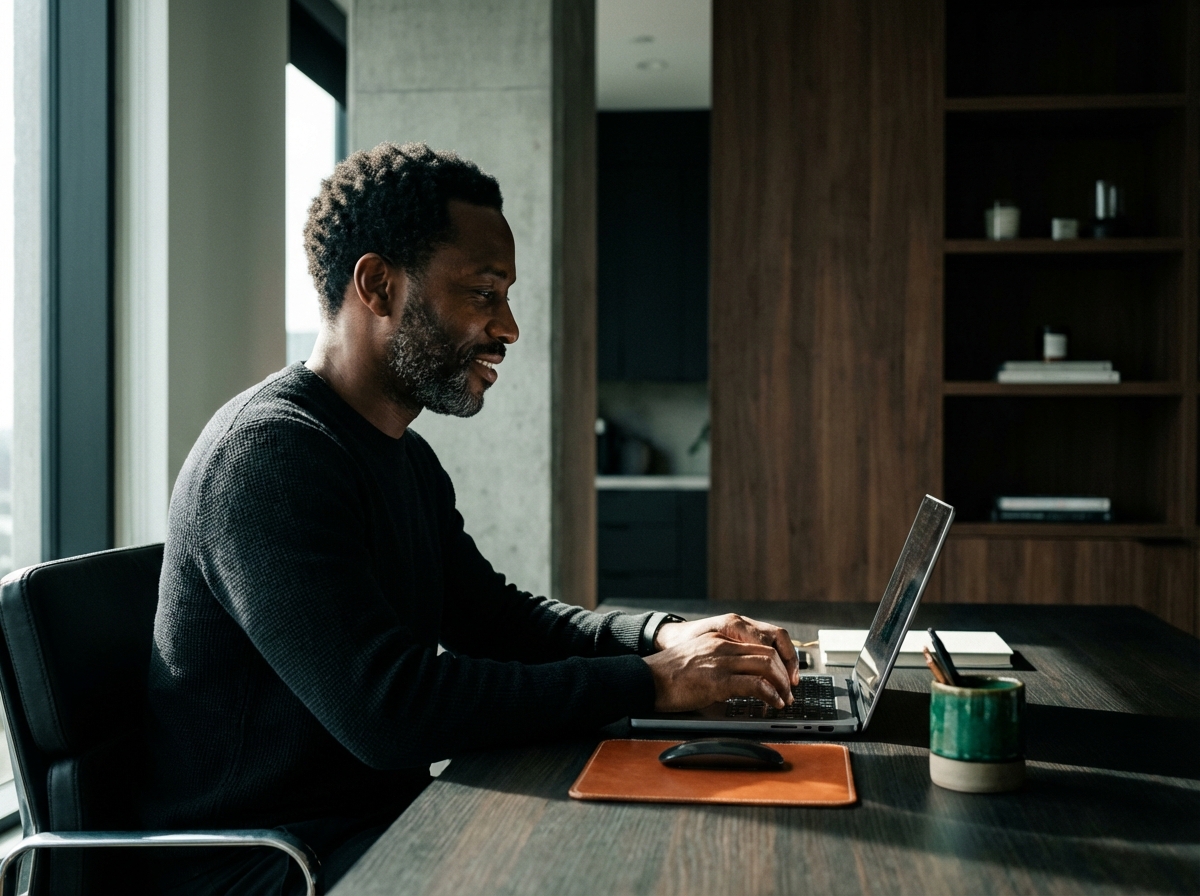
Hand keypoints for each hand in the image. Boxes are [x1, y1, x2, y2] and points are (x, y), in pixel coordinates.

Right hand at [654, 613, 799, 686]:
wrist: (645, 680)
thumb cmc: (667, 675)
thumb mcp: (696, 659)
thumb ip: (717, 662)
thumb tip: (738, 683)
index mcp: (718, 638)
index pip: (759, 643)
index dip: (778, 660)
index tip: (783, 675)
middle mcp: (722, 645)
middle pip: (768, 652)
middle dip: (785, 673)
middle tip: (789, 690)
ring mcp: (720, 662)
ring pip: (767, 665)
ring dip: (781, 684)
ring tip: (784, 698)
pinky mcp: (718, 681)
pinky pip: (755, 684)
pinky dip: (770, 694)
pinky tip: (772, 703)